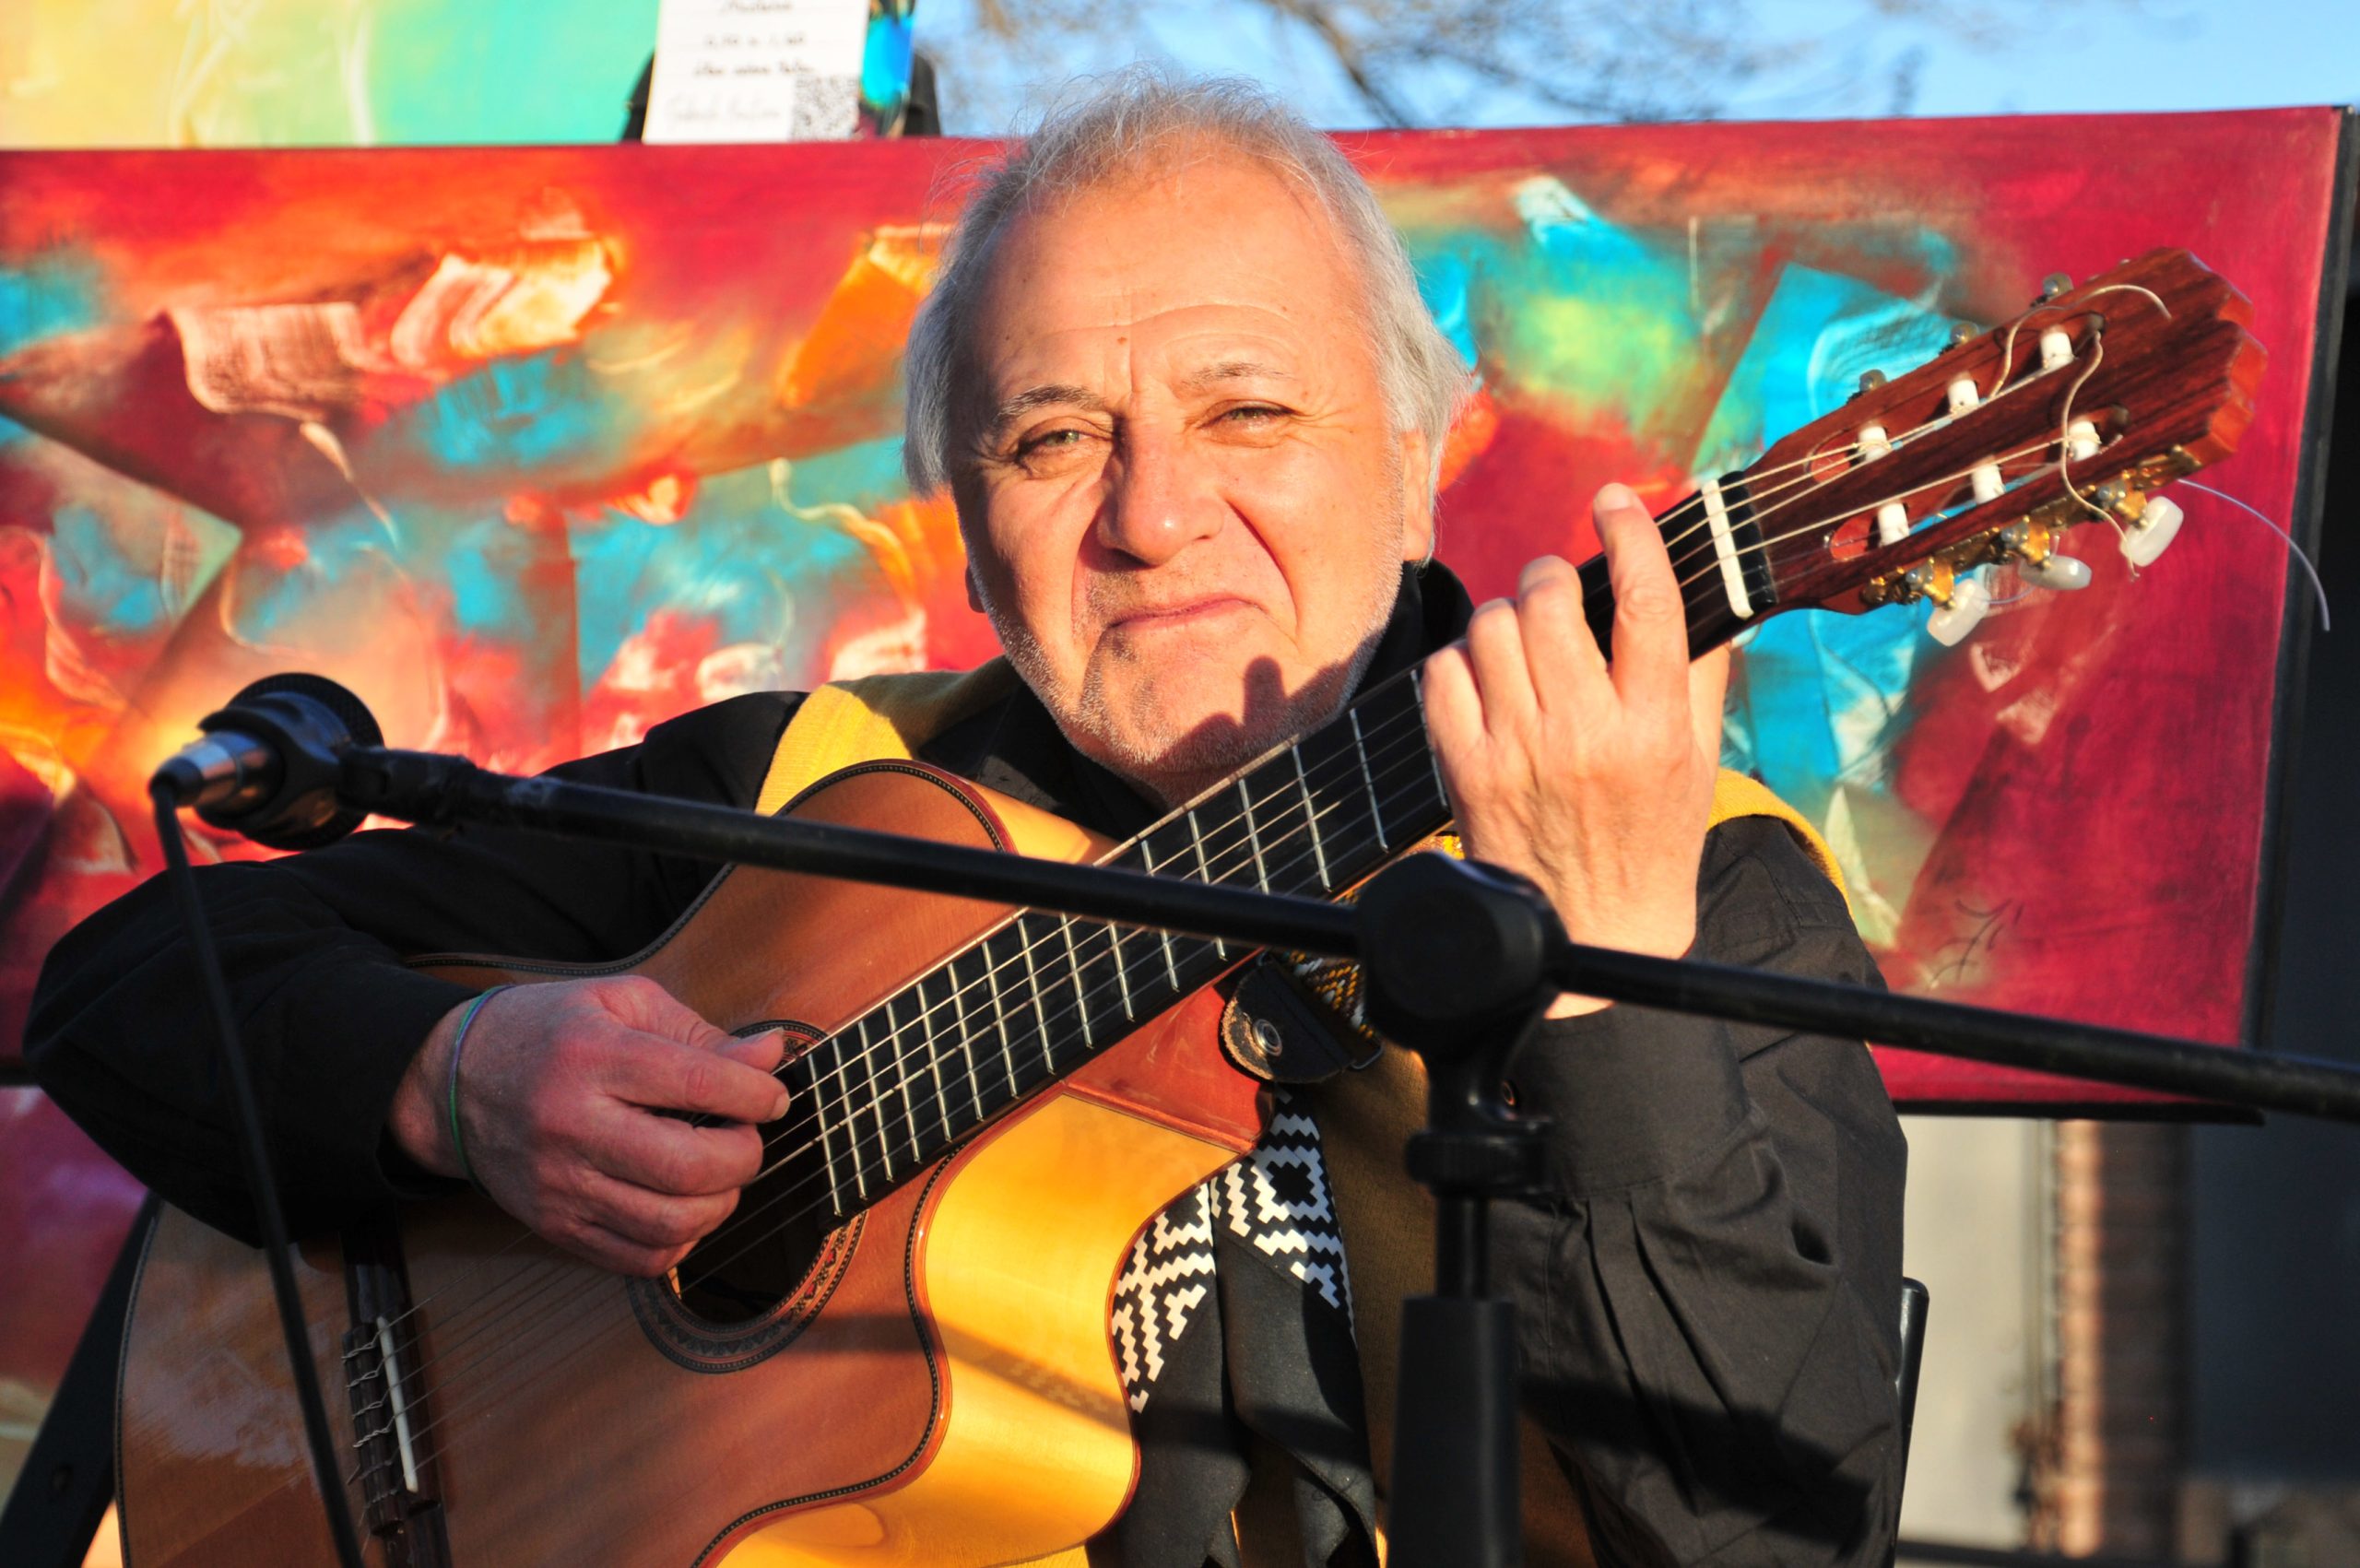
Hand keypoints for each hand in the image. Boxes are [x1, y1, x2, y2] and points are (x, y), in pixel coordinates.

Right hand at [389, 975, 790, 1275]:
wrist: (451, 1083)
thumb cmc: (547, 1032)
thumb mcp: (619, 1002)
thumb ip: (698, 1031)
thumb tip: (770, 1056)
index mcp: (592, 1055)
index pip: (696, 1084)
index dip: (755, 1094)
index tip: (772, 1096)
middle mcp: (572, 1124)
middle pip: (689, 1166)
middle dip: (744, 1155)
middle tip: (747, 1137)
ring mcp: (561, 1185)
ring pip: (671, 1223)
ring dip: (720, 1203)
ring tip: (720, 1173)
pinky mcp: (555, 1226)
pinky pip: (639, 1259)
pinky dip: (682, 1242)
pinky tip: (685, 1206)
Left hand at [1421, 482, 1729, 1015]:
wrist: (1594, 936)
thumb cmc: (1653, 838)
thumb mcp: (1698, 757)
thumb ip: (1698, 669)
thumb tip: (1697, 580)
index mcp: (1654, 728)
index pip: (1648, 601)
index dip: (1631, 533)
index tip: (1617, 501)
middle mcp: (1586, 735)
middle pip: (1553, 603)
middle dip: (1553, 579)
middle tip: (1560, 595)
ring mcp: (1519, 754)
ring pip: (1494, 629)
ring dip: (1508, 619)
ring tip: (1525, 644)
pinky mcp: (1466, 772)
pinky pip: (1445, 675)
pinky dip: (1461, 662)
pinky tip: (1485, 681)